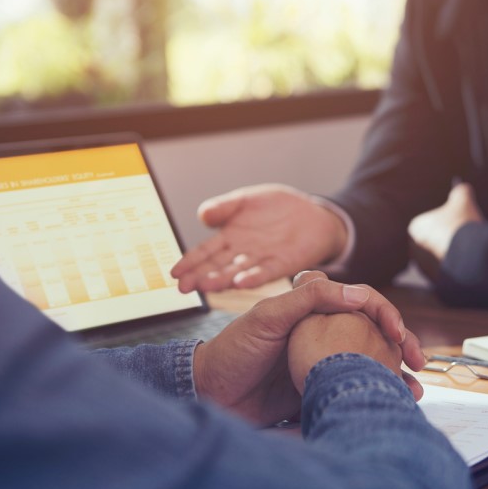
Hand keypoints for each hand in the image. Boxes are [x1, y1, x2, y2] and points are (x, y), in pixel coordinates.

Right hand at [170, 185, 348, 292]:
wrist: (313, 215)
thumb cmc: (276, 208)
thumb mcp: (246, 200)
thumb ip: (225, 207)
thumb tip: (203, 215)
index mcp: (230, 237)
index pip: (205, 251)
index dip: (190, 262)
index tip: (174, 273)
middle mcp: (242, 253)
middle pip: (217, 266)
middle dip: (199, 276)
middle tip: (183, 288)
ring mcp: (261, 259)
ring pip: (237, 272)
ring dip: (221, 280)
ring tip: (206, 286)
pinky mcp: (282, 264)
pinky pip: (266, 272)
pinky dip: (253, 277)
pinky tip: (241, 282)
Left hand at [193, 271, 425, 424]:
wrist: (207, 396)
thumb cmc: (232, 350)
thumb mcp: (267, 316)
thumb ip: (310, 299)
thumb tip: (359, 292)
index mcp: (314, 310)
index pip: (362, 303)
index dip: (386, 314)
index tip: (398, 333)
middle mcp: (323, 334)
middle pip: (374, 334)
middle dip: (401, 346)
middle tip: (418, 364)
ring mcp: (322, 363)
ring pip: (369, 363)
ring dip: (394, 374)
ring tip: (413, 391)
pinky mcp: (318, 392)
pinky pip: (353, 390)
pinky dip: (373, 395)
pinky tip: (389, 405)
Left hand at [408, 183, 481, 280]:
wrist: (472, 259)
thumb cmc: (463, 226)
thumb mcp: (463, 200)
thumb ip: (460, 191)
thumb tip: (462, 188)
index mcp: (415, 229)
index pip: (431, 223)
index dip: (449, 222)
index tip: (462, 223)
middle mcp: (414, 251)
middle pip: (436, 242)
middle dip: (450, 240)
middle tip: (468, 238)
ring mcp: (425, 270)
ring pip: (443, 259)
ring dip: (455, 256)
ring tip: (472, 251)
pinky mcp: (437, 285)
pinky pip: (450, 275)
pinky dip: (459, 270)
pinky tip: (472, 264)